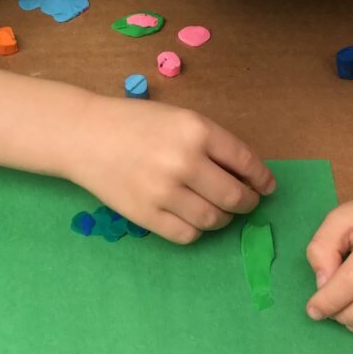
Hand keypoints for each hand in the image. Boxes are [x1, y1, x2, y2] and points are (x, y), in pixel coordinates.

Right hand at [66, 96, 274, 243]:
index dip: (262, 179)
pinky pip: (187, 235)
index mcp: (197, 131)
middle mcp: (185, 162)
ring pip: (213, 220)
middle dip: (248, 202)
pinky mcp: (147, 215)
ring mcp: (165, 192)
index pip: (245, 162)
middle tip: (247, 202)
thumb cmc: (135, 123)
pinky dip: (197, 231)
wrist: (85, 136)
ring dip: (224, 219)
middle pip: (235, 197)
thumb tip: (247, 174)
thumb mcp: (180, 118)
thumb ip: (212, 142)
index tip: (267, 187)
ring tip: (219, 211)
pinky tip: (193, 219)